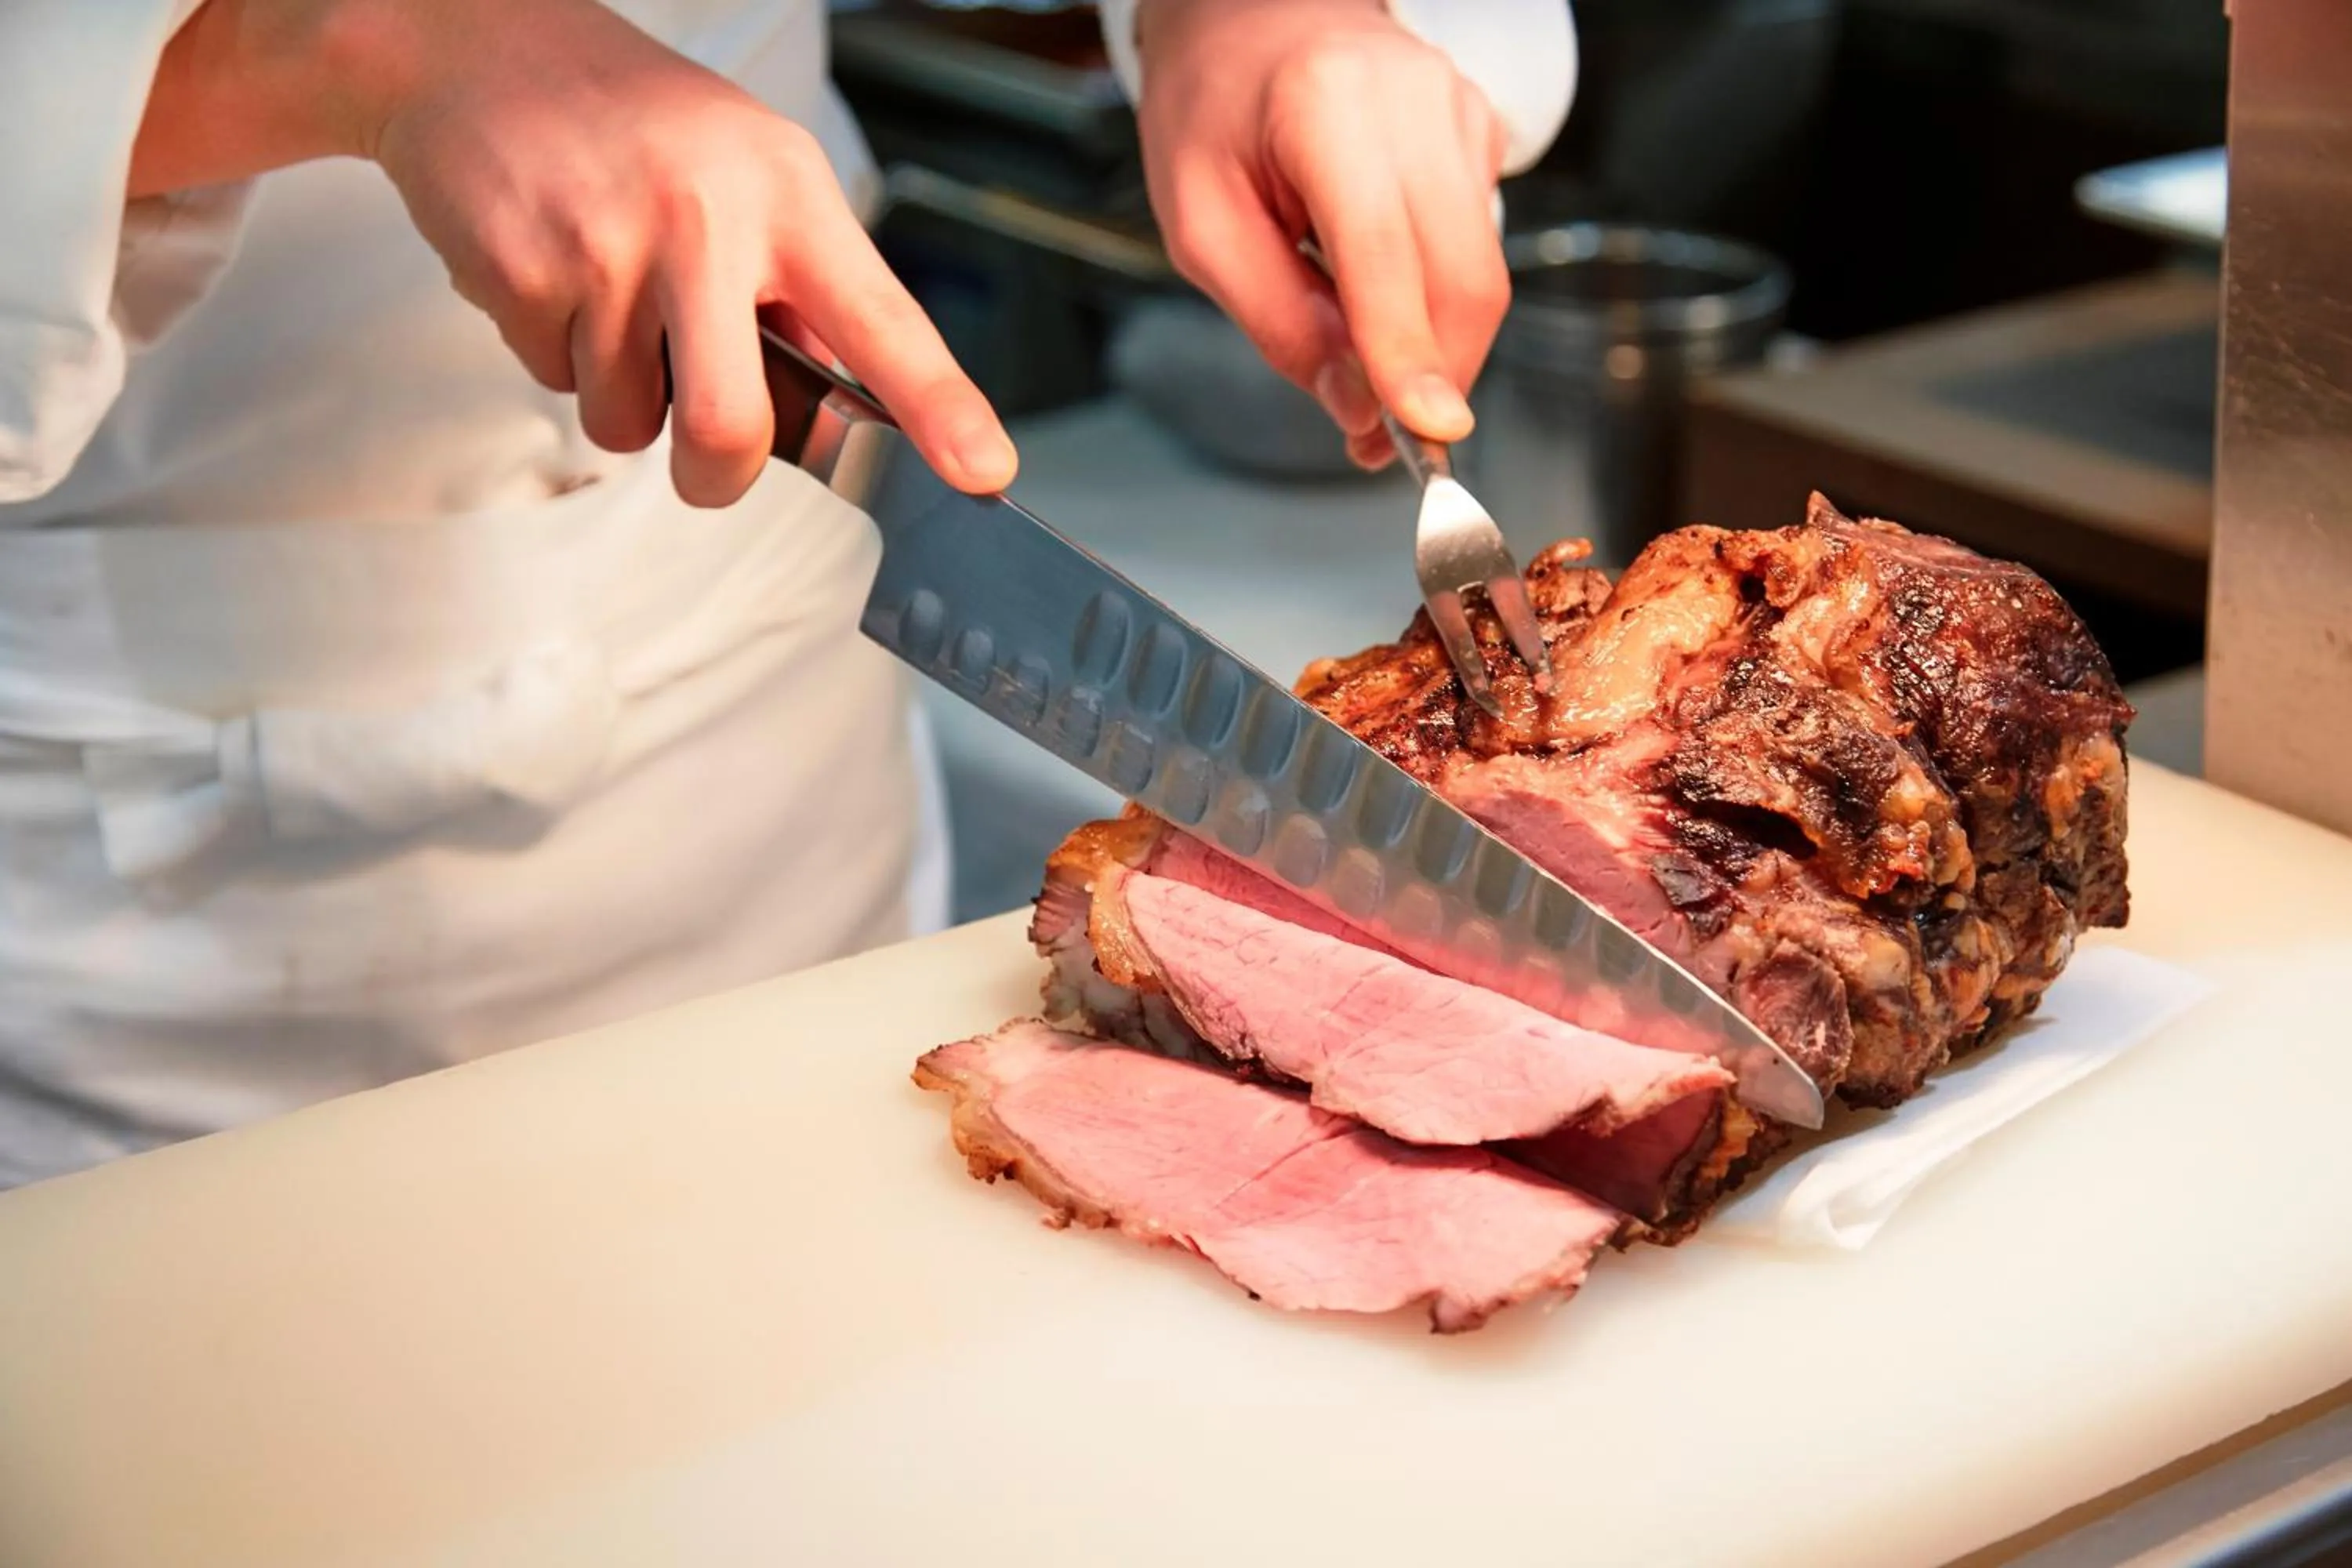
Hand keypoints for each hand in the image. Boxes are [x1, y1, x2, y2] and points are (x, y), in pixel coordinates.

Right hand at [140, 0, 1014, 506]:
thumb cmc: (635, 124)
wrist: (477, 49)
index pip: (884, 321)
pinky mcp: (523, 275)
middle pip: (733, 428)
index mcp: (786, 194)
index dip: (942, 407)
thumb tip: (852, 401)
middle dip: (718, 476)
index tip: (983, 470)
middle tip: (710, 459)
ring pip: (630, 422)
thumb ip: (808, 284)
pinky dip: (560, 354)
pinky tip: (559, 274)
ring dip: (623, 393)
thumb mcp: (754, 170)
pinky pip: (557, 382)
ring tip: (614, 299)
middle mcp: (705, 219)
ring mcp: (608, 250)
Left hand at [1133, 0, 1511, 468]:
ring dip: (1435, 348)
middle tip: (1377, 438)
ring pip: (1481, 272)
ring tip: (1364, 366)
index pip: (1387, 255)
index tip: (1425, 430)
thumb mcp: (1200, 227)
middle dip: (1434, 376)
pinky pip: (1476, 248)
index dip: (1410, 353)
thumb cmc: (1213, 110)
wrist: (1250, 19)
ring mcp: (1459, 112)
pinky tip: (1379, 288)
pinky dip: (1435, 299)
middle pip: (1464, 277)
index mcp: (1326, 109)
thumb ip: (1278, 323)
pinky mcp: (1481, 133)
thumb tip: (1358, 408)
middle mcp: (1413, 101)